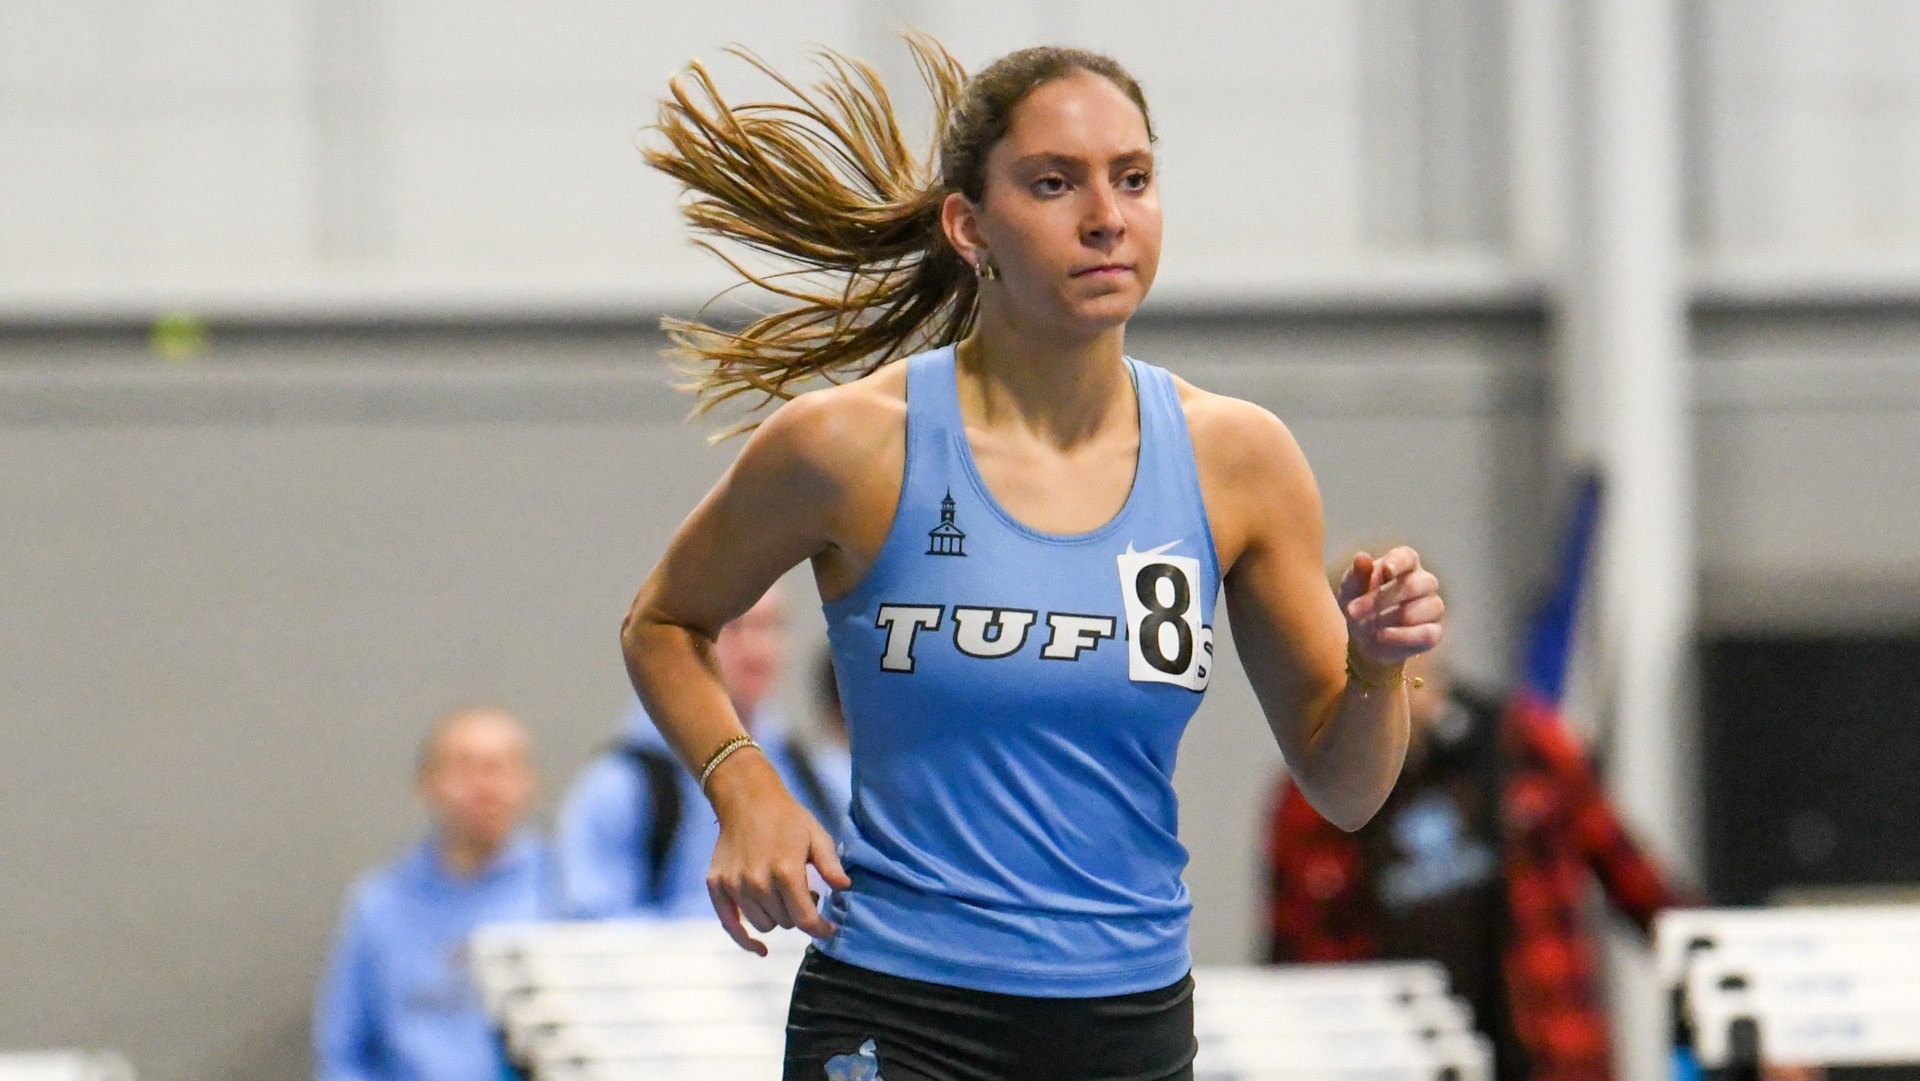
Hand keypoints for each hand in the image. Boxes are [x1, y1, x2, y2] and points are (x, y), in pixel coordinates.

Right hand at [703, 754, 852, 955]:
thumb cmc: (787, 817)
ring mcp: (735, 886)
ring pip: (763, 924)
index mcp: (786, 872)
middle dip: (799, 913)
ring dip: (776, 915)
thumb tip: (844, 888)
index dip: (821, 929)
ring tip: (783, 894)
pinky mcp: (716, 886)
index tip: (830, 929)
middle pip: (786, 922)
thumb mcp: (816, 835)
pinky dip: (745, 939)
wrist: (746, 799)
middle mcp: (758, 884)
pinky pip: (730, 925)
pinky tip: (760, 948)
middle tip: (804, 892)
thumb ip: (830, 864)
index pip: (806, 919)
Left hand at [1336, 546, 1443, 669]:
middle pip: (1414, 585)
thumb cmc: (1360, 605)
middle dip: (1381, 599)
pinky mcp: (1434, 632)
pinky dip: (1403, 636)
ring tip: (1367, 626)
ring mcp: (1432, 606)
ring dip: (1392, 618)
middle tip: (1353, 612)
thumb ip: (1357, 574)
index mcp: (1405, 564)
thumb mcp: (1351, 590)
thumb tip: (1361, 557)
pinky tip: (1382, 636)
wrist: (1363, 642)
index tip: (1385, 570)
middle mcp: (1424, 582)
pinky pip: (1428, 633)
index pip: (1407, 557)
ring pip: (1426, 608)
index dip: (1398, 563)